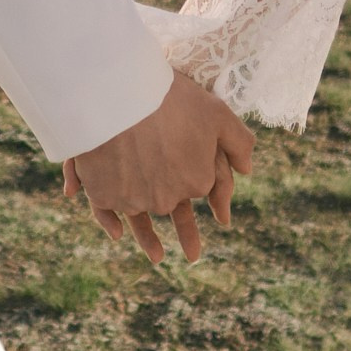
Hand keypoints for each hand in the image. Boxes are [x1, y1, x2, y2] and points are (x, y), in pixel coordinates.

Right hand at [63, 73, 252, 264]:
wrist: (118, 94)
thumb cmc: (172, 99)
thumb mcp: (216, 112)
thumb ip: (238, 142)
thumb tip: (247, 170)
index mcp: (197, 182)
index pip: (201, 187)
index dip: (207, 187)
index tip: (220, 214)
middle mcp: (166, 198)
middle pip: (173, 207)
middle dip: (184, 227)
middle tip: (194, 254)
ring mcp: (133, 199)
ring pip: (140, 217)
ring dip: (148, 238)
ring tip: (157, 256)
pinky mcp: (103, 194)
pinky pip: (107, 213)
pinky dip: (111, 223)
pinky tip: (117, 233)